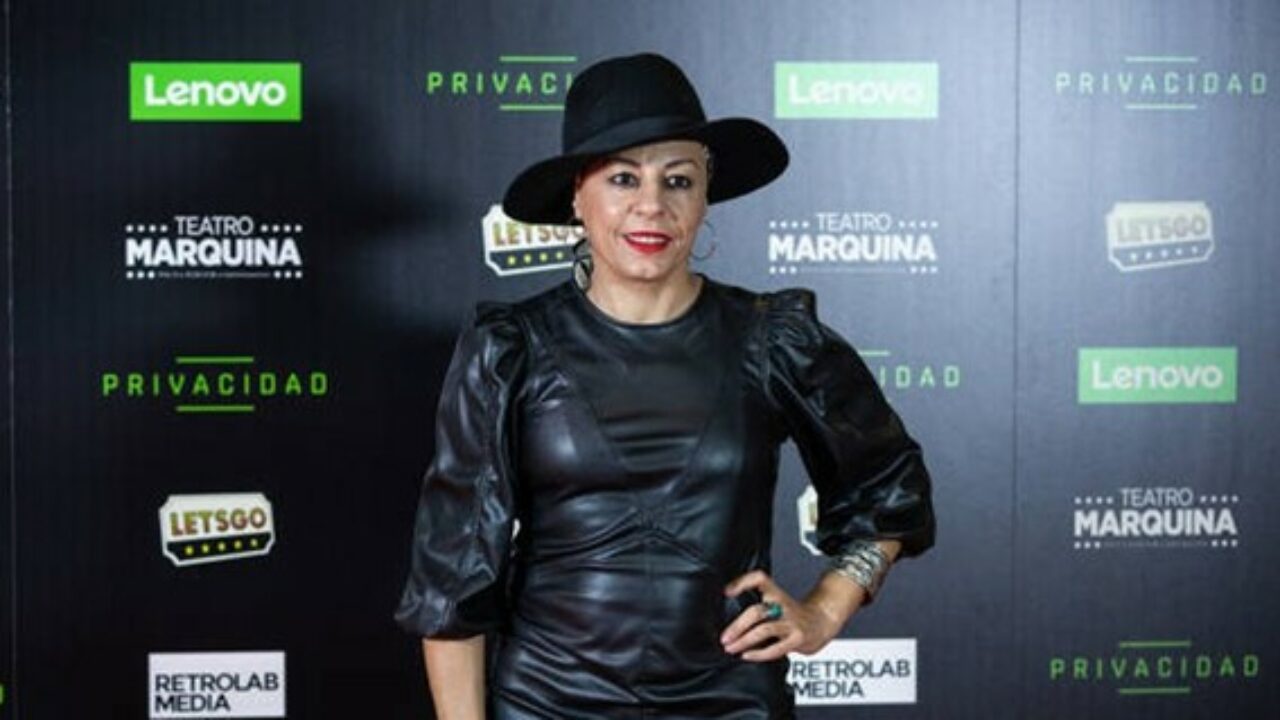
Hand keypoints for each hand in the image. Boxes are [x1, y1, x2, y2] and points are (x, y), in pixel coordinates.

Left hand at [719, 570, 847, 661]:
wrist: (821, 623)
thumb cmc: (792, 615)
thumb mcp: (776, 603)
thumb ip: (759, 607)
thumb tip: (728, 621)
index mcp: (776, 593)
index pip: (759, 578)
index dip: (742, 582)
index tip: (726, 592)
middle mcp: (783, 605)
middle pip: (756, 611)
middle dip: (737, 626)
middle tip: (724, 637)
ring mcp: (791, 622)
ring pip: (764, 630)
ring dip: (743, 641)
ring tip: (730, 648)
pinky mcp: (797, 639)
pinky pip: (775, 648)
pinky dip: (758, 654)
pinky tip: (747, 655)